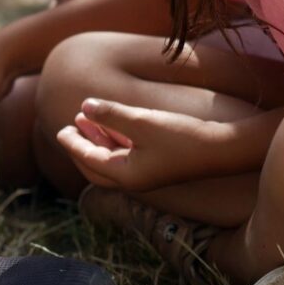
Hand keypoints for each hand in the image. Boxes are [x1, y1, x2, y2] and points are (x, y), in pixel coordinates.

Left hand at [56, 98, 222, 192]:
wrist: (222, 148)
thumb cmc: (182, 136)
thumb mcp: (142, 121)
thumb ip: (111, 114)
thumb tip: (85, 106)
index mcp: (126, 176)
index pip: (91, 160)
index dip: (74, 144)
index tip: (61, 128)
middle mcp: (135, 178)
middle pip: (98, 164)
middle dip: (82, 145)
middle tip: (67, 126)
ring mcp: (148, 171)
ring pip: (113, 157)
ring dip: (99, 138)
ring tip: (85, 117)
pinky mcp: (160, 162)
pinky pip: (128, 152)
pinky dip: (116, 138)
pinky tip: (114, 122)